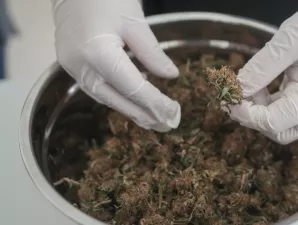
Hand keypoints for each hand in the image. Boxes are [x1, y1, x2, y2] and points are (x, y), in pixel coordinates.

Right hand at [51, 0, 180, 131]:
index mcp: (99, 54)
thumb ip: (152, 53)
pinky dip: (117, 95)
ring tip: (153, 118)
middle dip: (144, 115)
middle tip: (167, 125)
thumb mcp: (135, 22)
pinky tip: (133, 98)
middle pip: (117, 100)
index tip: (174, 113)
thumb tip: (170, 75)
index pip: (134, 88)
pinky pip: (96, 87)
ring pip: (105, 97)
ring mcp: (72, 67)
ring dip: (130, 109)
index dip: (155, 103)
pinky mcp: (70, 64)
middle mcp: (82, 67)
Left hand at [229, 0, 297, 143]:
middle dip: (251, 118)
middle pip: (276, 130)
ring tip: (248, 85)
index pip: (276, 122)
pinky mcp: (297, 100)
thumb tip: (238, 88)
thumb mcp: (289, 41)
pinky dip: (260, 104)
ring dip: (254, 111)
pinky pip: (275, 112)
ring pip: (274, 125)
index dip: (249, 115)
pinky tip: (256, 85)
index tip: (231, 99)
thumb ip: (262, 67)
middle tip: (235, 95)